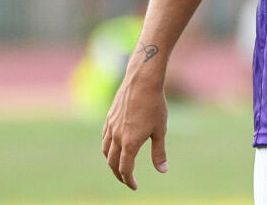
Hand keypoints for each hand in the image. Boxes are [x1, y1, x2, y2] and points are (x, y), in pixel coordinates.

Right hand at [101, 74, 168, 189]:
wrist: (142, 81)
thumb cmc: (155, 104)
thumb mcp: (160, 130)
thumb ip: (159, 152)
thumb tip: (162, 170)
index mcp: (129, 143)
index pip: (125, 169)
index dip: (129, 180)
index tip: (134, 186)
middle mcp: (116, 137)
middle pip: (112, 163)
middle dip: (119, 174)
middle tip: (126, 180)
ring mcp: (110, 127)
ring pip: (105, 151)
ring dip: (111, 162)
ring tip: (119, 165)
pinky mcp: (109, 117)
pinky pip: (104, 138)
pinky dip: (107, 147)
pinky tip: (114, 145)